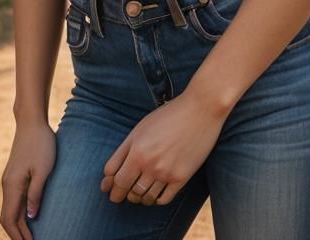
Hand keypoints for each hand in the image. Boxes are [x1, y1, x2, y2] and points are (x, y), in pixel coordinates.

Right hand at [0, 121, 56, 238]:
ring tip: (31, 235)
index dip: (17, 236)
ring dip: (19, 223)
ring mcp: (10, 180)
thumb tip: (30, 217)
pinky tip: (30, 216)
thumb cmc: (40, 143)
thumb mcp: (43, 170)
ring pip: (11, 208)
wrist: (31, 122)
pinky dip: (20, 212)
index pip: (8, 220)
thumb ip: (36, 194)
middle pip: (8, 217)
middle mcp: (7, 185)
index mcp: (12, 186)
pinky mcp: (15, 175)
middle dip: (17, 233)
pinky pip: (14, 199)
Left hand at [100, 89, 227, 205]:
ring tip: (138, 192)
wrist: (200, 110)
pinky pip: (163, 200)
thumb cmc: (168, 116)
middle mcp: (149, 164)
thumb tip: (109, 174)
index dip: (109, 186)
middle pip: (127, 190)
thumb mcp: (140, 128)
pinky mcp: (182, 178)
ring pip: (145, 198)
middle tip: (120, 195)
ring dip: (139, 198)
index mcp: (136, 150)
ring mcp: (166, 172)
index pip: (115, 179)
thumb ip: (123, 151)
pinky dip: (156, 199)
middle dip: (121, 195)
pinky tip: (155, 193)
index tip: (109, 188)